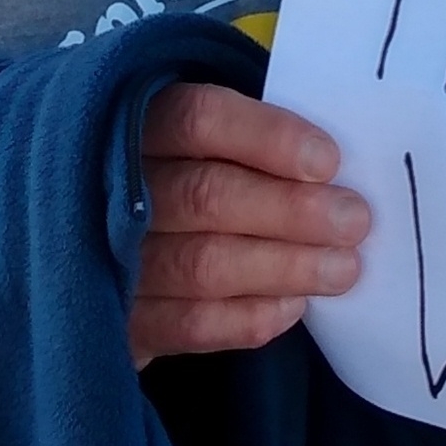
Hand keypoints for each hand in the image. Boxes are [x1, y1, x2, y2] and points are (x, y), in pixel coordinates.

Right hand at [130, 84, 369, 365]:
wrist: (92, 248)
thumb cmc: (173, 178)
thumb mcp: (195, 140)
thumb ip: (248, 143)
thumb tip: (332, 171)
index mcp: (134, 123)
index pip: (198, 119)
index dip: (267, 138)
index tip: (328, 161)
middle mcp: (110, 189)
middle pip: (205, 196)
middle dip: (290, 211)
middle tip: (354, 221)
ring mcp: (107, 261)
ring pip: (202, 265)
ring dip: (283, 267)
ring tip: (343, 269)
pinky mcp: (118, 325)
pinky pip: (190, 326)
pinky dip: (248, 317)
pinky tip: (292, 306)